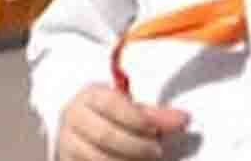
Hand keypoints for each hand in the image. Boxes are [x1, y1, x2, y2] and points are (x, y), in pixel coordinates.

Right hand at [58, 84, 189, 160]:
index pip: (113, 105)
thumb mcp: (131, 109)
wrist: (82, 130)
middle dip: (137, 146)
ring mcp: (66, 143)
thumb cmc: (111, 116)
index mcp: (89, 96)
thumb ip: (155, 114)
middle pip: (106, 135)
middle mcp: (72, 118)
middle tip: (158, 151)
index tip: (159, 131)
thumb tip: (183, 119)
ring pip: (98, 158)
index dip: (139, 119)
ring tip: (147, 160)